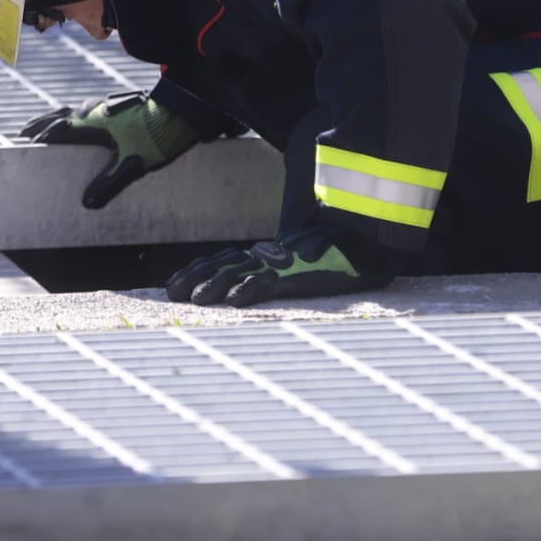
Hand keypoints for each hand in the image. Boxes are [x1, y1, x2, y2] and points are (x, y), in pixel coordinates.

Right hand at [19, 89, 198, 209]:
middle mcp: (99, 111)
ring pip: (76, 109)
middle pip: (63, 114)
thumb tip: (87, 203)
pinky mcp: (122, 106)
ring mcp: (110, 106)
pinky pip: (91, 108)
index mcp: (96, 123)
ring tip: (49, 123)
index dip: (42, 136)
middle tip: (24, 131)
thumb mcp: (133, 164)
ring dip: (59, 116)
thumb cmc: (159, 137)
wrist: (184, 112)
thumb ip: (109, 184)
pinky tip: (83, 118)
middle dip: (42, 123)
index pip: (60, 129)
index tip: (25, 143)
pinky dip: (77, 114)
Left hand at [164, 228, 393, 306]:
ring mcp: (284, 263)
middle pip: (223, 264)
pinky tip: (234, 301)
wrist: (370, 239)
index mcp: (268, 255)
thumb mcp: (303, 264)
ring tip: (195, 299)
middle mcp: (271, 256)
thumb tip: (253, 286)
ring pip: (241, 272)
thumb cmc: (341, 253)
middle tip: (171, 293)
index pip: (225, 260)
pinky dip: (252, 289)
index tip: (174, 285)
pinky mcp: (302, 273)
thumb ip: (280, 271)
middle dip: (195, 277)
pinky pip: (273, 281)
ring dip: (215, 284)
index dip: (198, 271)